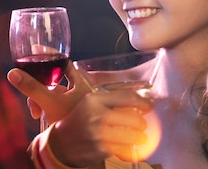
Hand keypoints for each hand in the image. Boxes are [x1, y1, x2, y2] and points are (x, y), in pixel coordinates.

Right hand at [8, 63, 153, 166]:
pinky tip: (130, 146)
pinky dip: (131, 148)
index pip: (128, 98)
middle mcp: (97, 115)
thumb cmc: (69, 118)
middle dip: (141, 123)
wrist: (58, 145)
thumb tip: (62, 56)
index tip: (149, 105)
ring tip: (139, 135)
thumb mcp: (72, 93)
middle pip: (134, 118)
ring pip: (133, 135)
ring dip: (140, 136)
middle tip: (142, 123)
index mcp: (93, 99)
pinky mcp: (101, 150)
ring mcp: (100, 134)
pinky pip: (126, 148)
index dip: (143, 102)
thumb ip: (75, 76)